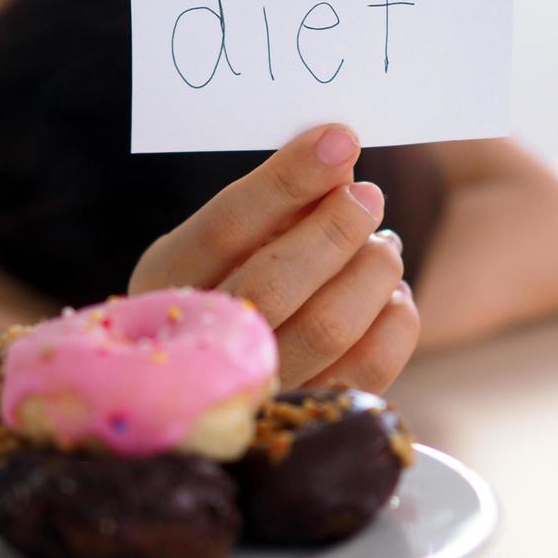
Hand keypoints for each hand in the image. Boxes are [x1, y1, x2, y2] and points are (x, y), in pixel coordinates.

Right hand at [129, 124, 419, 391]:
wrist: (212, 381)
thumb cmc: (229, 282)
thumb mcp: (224, 243)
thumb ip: (272, 206)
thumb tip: (338, 153)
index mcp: (164, 284)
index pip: (226, 226)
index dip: (288, 179)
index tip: (340, 139)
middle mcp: (199, 345)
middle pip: (276, 282)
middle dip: (335, 229)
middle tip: (369, 196)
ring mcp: (254, 393)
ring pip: (328, 327)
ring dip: (371, 272)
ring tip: (383, 245)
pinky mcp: (307, 418)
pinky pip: (367, 371)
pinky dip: (393, 323)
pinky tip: (391, 296)